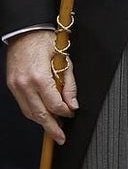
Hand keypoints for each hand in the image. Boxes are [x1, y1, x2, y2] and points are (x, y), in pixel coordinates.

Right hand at [5, 30, 77, 144]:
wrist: (26, 32)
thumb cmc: (46, 41)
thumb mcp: (64, 59)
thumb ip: (69, 83)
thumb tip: (73, 103)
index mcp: (40, 77)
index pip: (54, 104)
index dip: (65, 112)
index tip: (72, 113)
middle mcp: (25, 84)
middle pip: (40, 114)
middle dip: (52, 127)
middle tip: (61, 137)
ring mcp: (16, 86)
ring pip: (29, 112)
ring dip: (42, 122)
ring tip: (53, 129)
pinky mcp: (12, 86)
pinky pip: (23, 105)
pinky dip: (33, 112)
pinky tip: (42, 116)